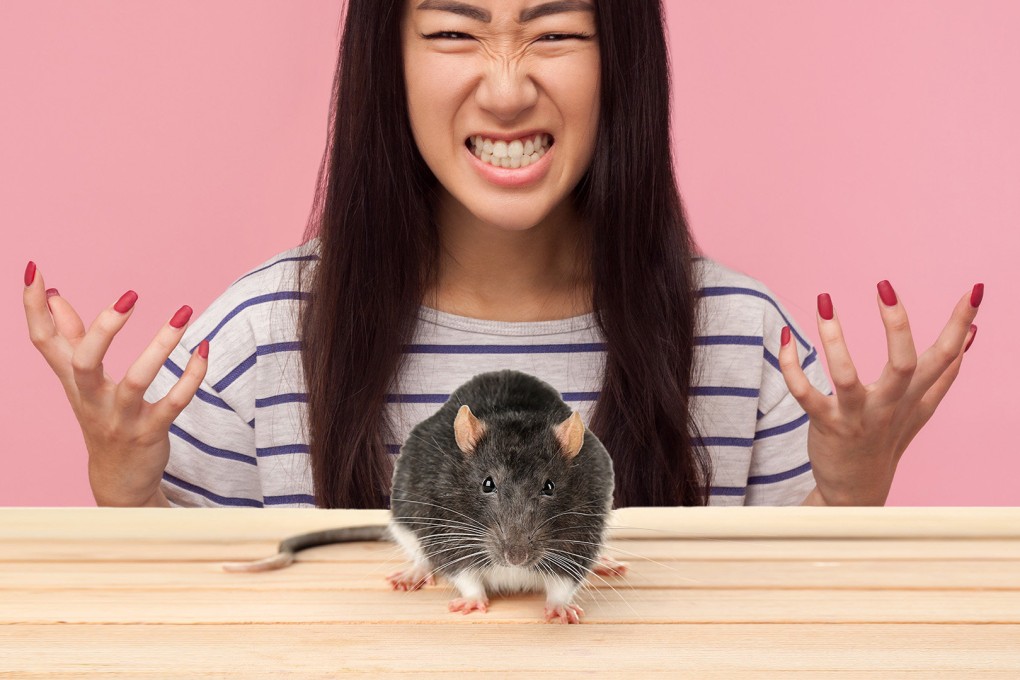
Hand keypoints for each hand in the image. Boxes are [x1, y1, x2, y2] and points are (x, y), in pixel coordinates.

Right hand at [22, 261, 209, 505]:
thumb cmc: (101, 419)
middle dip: (105, 328)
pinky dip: (191, 376)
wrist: (118, 482)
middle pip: (83, 361)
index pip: (43, 341)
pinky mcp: (151, 433)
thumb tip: (53, 294)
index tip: (32, 269)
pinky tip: (203, 350)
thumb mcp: (80, 381)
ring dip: (161, 347)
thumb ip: (68, 338)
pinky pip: (173, 404)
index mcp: (71, 381)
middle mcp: (91, 398)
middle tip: (130, 296)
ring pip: (135, 381)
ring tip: (183, 313)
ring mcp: (120, 418)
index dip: (32, 308)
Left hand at [777, 280, 981, 505]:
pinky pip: (805, 393)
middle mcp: (888, 405)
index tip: (974, 290)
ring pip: (846, 376)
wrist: (856, 492)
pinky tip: (785, 337)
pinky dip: (791, 365)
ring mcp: (856, 417)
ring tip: (824, 302)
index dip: (960, 324)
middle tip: (884, 285)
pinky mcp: (825, 425)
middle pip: (903, 364)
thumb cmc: (888, 439)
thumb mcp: (921, 408)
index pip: (945, 357)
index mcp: (913, 396)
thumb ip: (945, 373)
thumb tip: (973, 337)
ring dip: (833, 339)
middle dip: (896, 324)